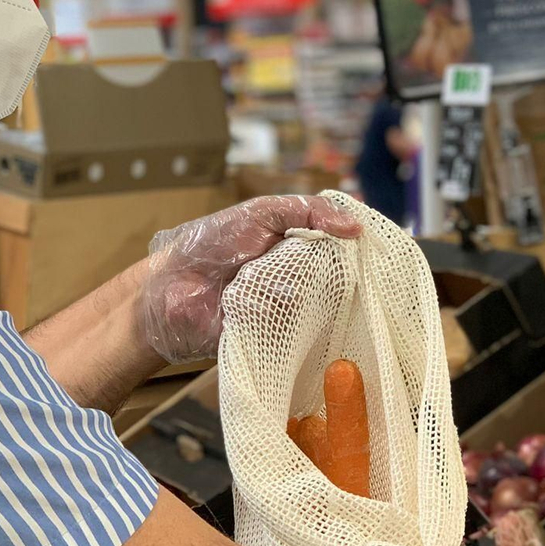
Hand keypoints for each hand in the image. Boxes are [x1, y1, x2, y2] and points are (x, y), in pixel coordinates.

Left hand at [139, 195, 360, 362]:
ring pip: (324, 301)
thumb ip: (308, 211)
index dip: (357, 245)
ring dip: (314, 292)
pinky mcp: (280, 334)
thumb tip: (354, 226)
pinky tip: (287, 310)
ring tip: (293, 284)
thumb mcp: (262, 212)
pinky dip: (299, 320)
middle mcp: (301, 276)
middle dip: (341, 270)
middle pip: (339, 276)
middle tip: (341, 266)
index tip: (372, 243)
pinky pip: (303, 330)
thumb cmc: (213, 244)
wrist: (172, 289)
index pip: (341, 246)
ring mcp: (292, 306)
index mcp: (300, 246)